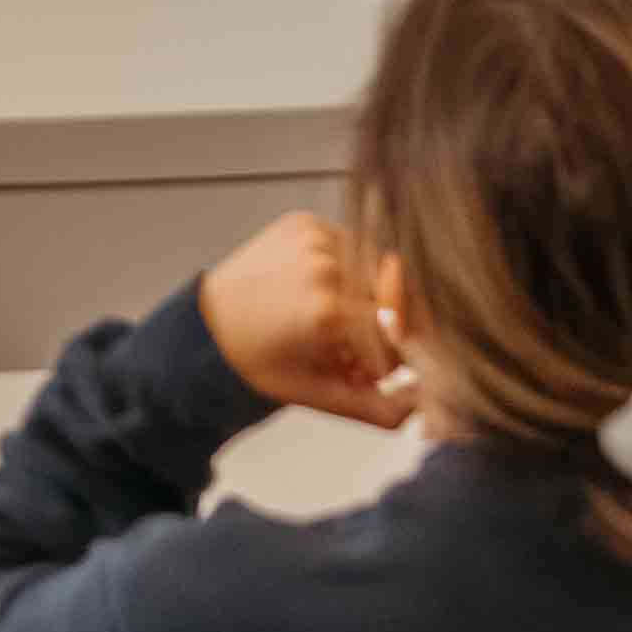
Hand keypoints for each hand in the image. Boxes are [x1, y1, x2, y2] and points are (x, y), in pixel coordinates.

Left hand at [195, 215, 416, 431]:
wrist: (207, 328)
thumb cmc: (259, 365)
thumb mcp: (319, 396)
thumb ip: (379, 409)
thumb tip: (424, 405)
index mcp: (329, 311)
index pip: (401, 330)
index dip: (397, 354)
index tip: (381, 367)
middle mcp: (324, 266)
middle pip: (397, 292)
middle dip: (391, 323)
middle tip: (362, 346)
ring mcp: (313, 238)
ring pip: (378, 265)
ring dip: (372, 294)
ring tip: (341, 321)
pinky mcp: (304, 222)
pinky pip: (351, 244)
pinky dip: (350, 269)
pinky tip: (325, 292)